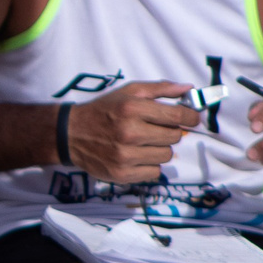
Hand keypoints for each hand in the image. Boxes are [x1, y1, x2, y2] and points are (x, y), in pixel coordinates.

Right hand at [67, 82, 199, 182]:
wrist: (70, 134)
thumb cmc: (104, 110)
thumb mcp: (128, 92)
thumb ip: (159, 88)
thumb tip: (188, 89)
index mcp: (132, 109)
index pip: (176, 115)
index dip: (191, 117)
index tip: (192, 119)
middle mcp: (129, 132)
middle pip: (174, 137)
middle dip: (169, 132)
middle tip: (155, 129)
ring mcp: (126, 156)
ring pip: (166, 155)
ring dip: (159, 149)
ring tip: (143, 143)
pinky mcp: (122, 174)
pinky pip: (155, 172)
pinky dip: (149, 165)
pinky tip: (136, 156)